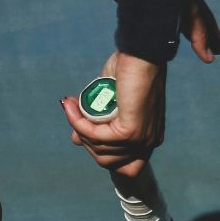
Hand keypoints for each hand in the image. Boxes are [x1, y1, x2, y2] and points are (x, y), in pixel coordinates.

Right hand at [61, 0, 219, 177]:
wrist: (141, 53)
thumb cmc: (129, 69)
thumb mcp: (109, 101)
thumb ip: (96, 122)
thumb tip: (76, 140)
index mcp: (149, 138)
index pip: (124, 167)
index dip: (98, 152)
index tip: (82, 133)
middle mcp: (149, 143)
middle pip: (108, 162)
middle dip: (86, 142)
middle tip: (74, 116)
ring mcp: (142, 140)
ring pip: (100, 150)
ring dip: (80, 129)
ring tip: (70, 105)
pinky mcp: (131, 132)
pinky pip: (97, 136)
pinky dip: (79, 123)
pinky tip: (71, 106)